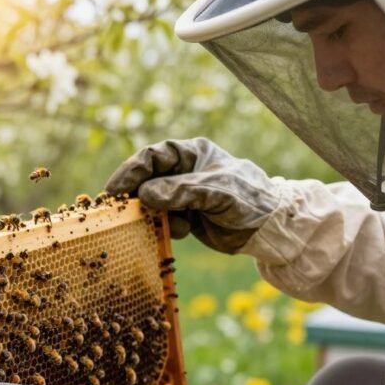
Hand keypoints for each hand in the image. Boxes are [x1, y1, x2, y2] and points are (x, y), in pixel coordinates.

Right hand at [104, 138, 283, 253]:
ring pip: (152, 202)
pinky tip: (184, 230)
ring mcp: (183, 195)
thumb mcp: (216, 192)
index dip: (132, 171)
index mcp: (192, 154)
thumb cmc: (248, 199)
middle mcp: (184, 172)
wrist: (269, 229)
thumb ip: (181, 191)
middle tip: (120, 210)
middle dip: (134, 194)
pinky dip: (165, 227)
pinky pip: (163, 220)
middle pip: (147, 179)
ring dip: (150, 214)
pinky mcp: (185, 216)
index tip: (115, 189)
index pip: (153, 157)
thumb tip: (144, 195)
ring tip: (157, 223)